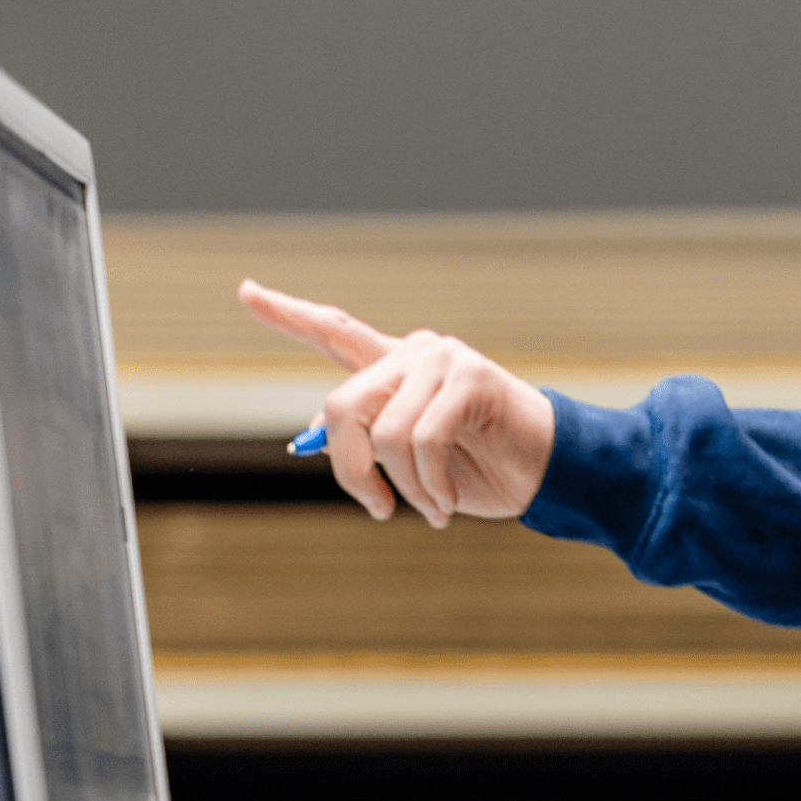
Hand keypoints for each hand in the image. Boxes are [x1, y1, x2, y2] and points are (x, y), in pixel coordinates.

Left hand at [238, 279, 555, 527]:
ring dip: (405, 488)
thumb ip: (366, 441)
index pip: (334, 332)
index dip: (288, 314)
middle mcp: (414, 352)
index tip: (246, 290)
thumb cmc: (486, 469)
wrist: (553, 472)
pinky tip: (448, 502)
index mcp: (397, 367)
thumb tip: (307, 440)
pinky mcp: (470, 378)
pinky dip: (431, 485)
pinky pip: (424, 441)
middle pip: (341, 406)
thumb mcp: (414, 461)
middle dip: (351, 470)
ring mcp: (442, 360)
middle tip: (378, 510)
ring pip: (384, 433)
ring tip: (434, 509)